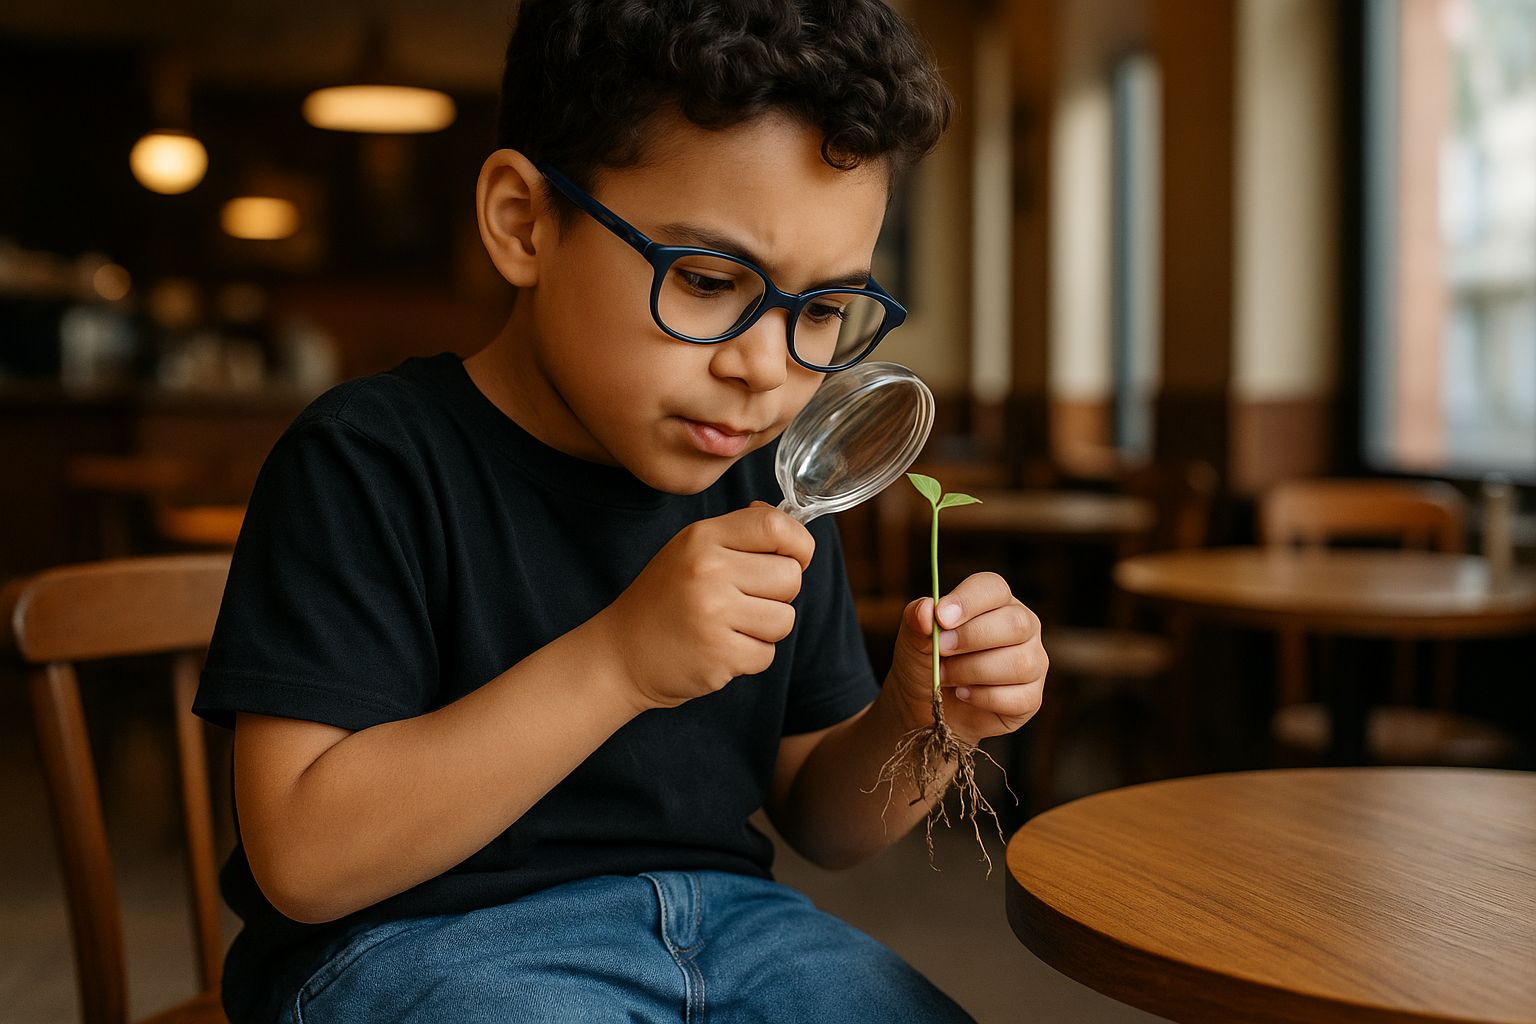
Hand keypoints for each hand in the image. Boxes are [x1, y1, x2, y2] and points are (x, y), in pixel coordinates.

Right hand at [599, 504, 813, 711]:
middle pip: (790, 576)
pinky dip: (750, 656)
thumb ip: (739, 533)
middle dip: (779, 592)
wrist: (621, 653)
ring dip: (765, 627)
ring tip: (730, 625)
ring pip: (784, 618)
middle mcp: (708, 571)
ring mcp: (714, 615)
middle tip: (745, 599)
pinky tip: (720, 648)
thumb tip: (790, 525)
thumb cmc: (665, 598)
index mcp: (703, 538)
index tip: (793, 557)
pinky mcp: (720, 656)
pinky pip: (767, 654)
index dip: (798, 544)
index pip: (775, 526)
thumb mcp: (690, 549)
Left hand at [885, 572, 1046, 743]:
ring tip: (944, 676)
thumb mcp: (912, 638)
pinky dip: (983, 698)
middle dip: (971, 638)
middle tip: (941, 650)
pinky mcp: (1031, 697)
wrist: (924, 708)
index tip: (941, 617)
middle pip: (1015, 623)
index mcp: (995, 602)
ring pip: (1019, 663)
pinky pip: (1019, 697)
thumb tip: (926, 610)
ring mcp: (1032, 662)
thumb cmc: (924, 663)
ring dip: (972, 671)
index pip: (994, 588)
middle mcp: (1022, 627)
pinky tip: (963, 695)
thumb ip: (916, 619)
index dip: (969, 601)